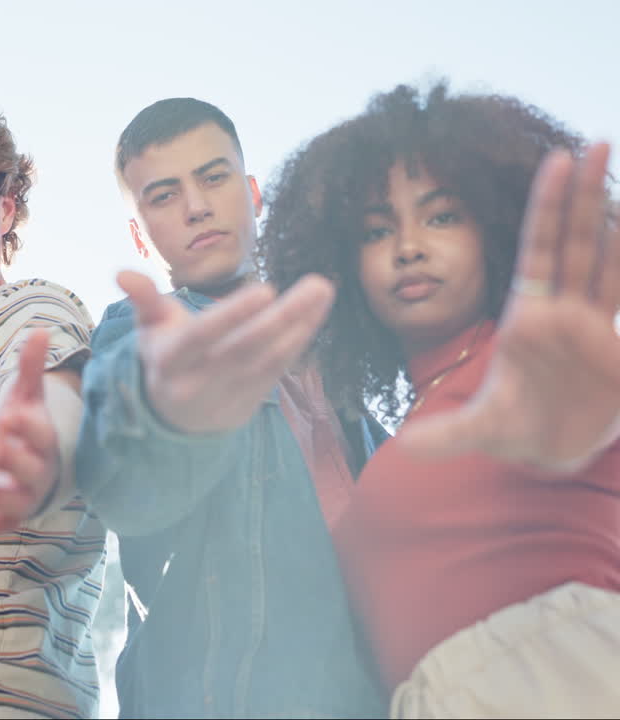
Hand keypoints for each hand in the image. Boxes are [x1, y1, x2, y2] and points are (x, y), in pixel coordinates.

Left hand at [0, 329, 64, 533]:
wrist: (37, 468)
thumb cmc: (29, 427)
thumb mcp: (28, 397)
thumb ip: (30, 367)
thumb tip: (39, 328)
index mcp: (46, 442)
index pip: (42, 436)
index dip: (27, 427)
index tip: (10, 415)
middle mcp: (39, 473)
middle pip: (31, 470)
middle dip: (10, 460)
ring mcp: (23, 498)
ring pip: (13, 503)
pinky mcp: (5, 517)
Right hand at [120, 269, 334, 433]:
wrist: (176, 419)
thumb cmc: (165, 357)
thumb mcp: (149, 330)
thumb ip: (143, 299)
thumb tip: (121, 274)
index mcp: (170, 361)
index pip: (201, 338)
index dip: (231, 316)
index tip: (265, 289)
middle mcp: (199, 382)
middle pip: (243, 350)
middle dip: (281, 318)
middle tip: (316, 284)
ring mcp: (228, 394)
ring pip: (268, 361)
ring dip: (300, 325)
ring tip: (323, 289)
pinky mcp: (252, 400)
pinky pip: (279, 369)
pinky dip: (301, 339)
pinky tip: (317, 312)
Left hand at [399, 142, 619, 469]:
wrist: (552, 451)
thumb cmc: (514, 429)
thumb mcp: (480, 431)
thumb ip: (448, 435)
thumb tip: (406, 447)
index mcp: (527, 314)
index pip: (538, 249)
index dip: (547, 206)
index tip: (555, 160)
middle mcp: (562, 309)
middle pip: (575, 240)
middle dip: (584, 193)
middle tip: (594, 141)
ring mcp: (594, 323)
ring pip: (608, 259)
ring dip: (615, 218)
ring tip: (615, 167)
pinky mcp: (617, 344)